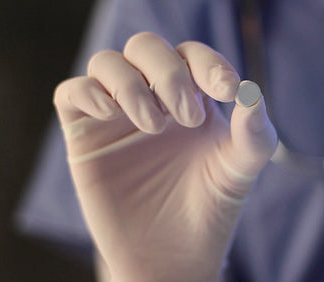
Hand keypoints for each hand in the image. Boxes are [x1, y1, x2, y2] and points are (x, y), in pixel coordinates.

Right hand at [54, 32, 276, 280]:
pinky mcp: (84, 135)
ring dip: (131, 86)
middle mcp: (150, 98)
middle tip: (187, 118)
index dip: (208, 62)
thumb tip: (251, 93)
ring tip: (153, 126)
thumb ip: (253, 132)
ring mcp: (115, 115)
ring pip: (107, 63)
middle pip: (146, 47)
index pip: (191, 55)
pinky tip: (111, 115)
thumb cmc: (208, 209)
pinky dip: (88, 93)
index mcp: (189, 97)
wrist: (172, 256)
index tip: (226, 90)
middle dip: (168, 74)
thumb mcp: (239, 169)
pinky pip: (71, 92)